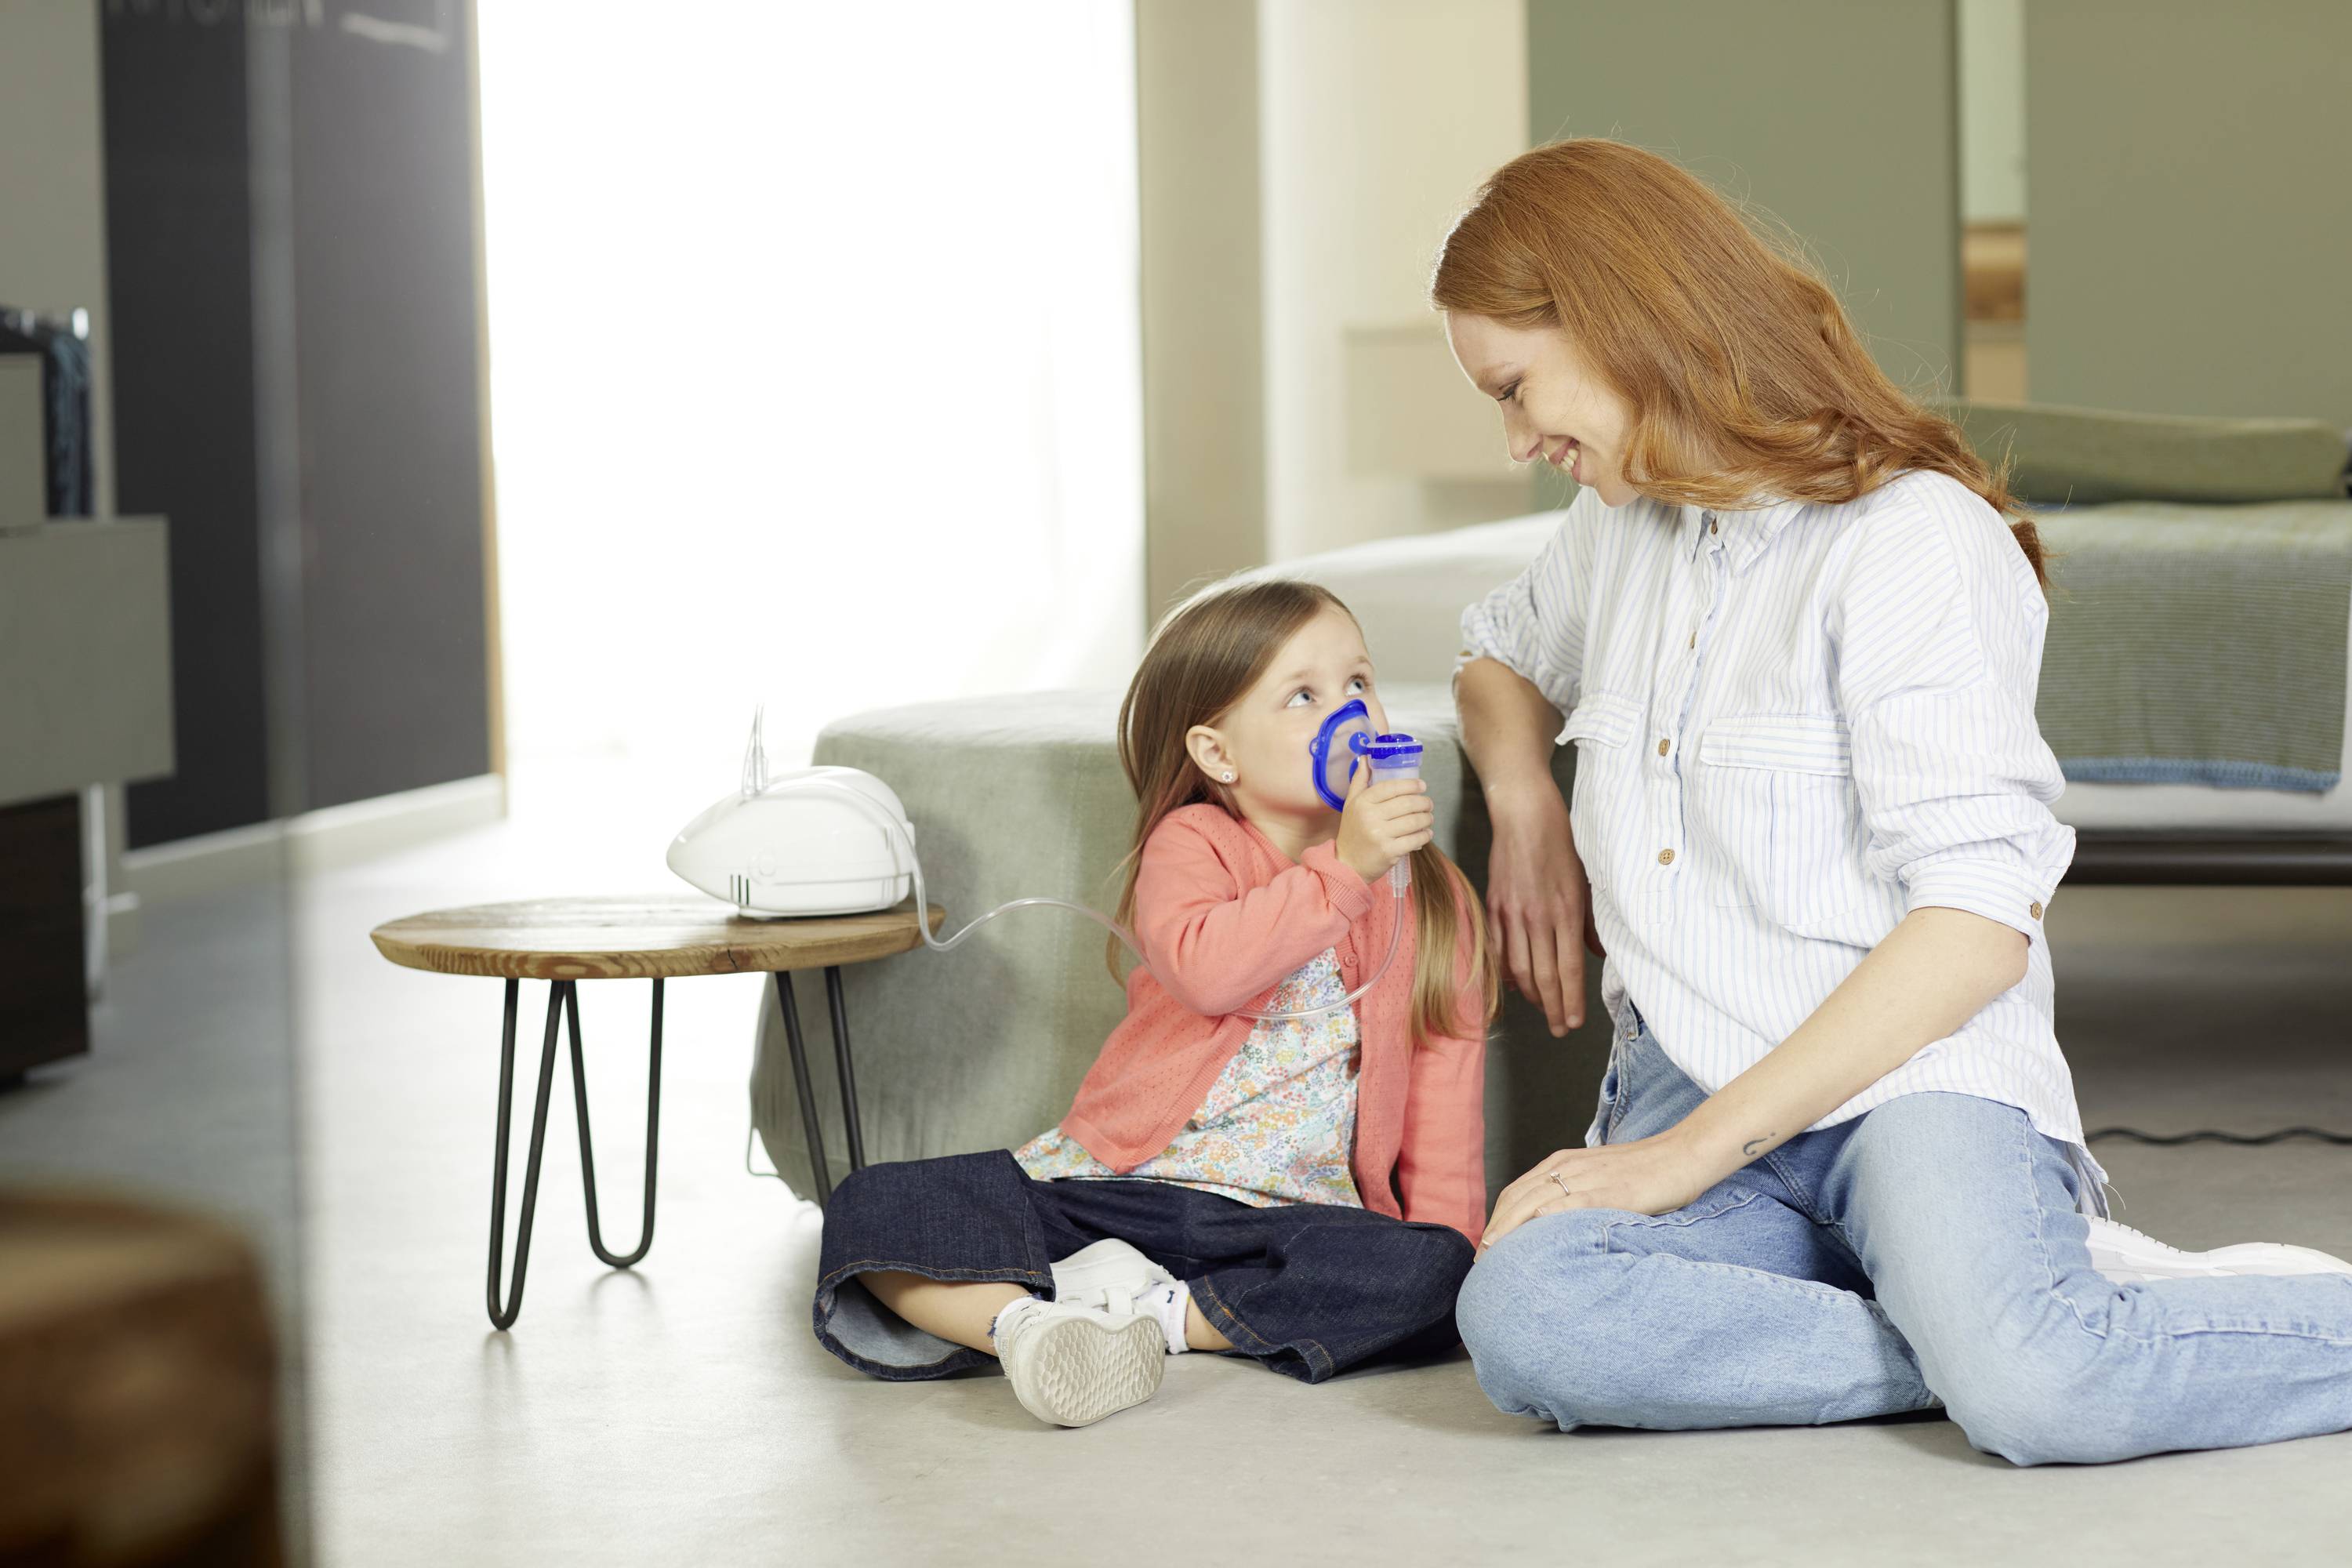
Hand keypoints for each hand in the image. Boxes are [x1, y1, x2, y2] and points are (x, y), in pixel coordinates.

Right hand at [1336, 758, 1432, 883]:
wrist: (1347, 864)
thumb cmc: (1352, 831)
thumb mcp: (1351, 804)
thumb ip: (1360, 780)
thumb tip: (1365, 757)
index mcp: (1362, 802)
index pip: (1391, 787)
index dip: (1410, 784)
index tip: (1421, 785)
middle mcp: (1370, 817)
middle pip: (1407, 804)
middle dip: (1424, 802)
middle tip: (1428, 803)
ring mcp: (1380, 835)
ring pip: (1414, 821)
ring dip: (1427, 819)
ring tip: (1428, 818)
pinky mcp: (1389, 852)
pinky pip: (1415, 840)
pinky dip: (1425, 835)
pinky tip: (1426, 833)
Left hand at [1478, 1131, 1713, 1251]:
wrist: (1683, 1154)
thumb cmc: (1644, 1171)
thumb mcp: (1599, 1178)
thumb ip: (1574, 1195)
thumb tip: (1552, 1225)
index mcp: (1562, 1163)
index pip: (1515, 1191)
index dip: (1496, 1219)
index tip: (1485, 1247)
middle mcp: (1568, 1167)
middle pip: (1516, 1198)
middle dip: (1494, 1229)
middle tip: (1481, 1261)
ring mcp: (1589, 1178)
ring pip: (1535, 1201)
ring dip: (1510, 1228)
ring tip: (1495, 1256)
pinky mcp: (1612, 1191)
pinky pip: (1573, 1202)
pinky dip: (1549, 1216)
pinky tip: (1533, 1230)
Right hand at [1484, 785, 1603, 1036]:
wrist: (1524, 813)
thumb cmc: (1561, 842)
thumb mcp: (1586, 880)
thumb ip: (1591, 921)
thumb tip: (1596, 954)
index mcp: (1564, 911)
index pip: (1569, 968)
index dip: (1572, 1000)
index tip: (1574, 1022)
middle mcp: (1537, 917)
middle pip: (1543, 976)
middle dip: (1553, 1008)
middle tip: (1560, 1029)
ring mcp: (1511, 913)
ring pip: (1518, 967)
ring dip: (1531, 995)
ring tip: (1543, 1009)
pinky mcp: (1494, 905)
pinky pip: (1498, 948)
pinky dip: (1505, 971)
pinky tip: (1515, 985)